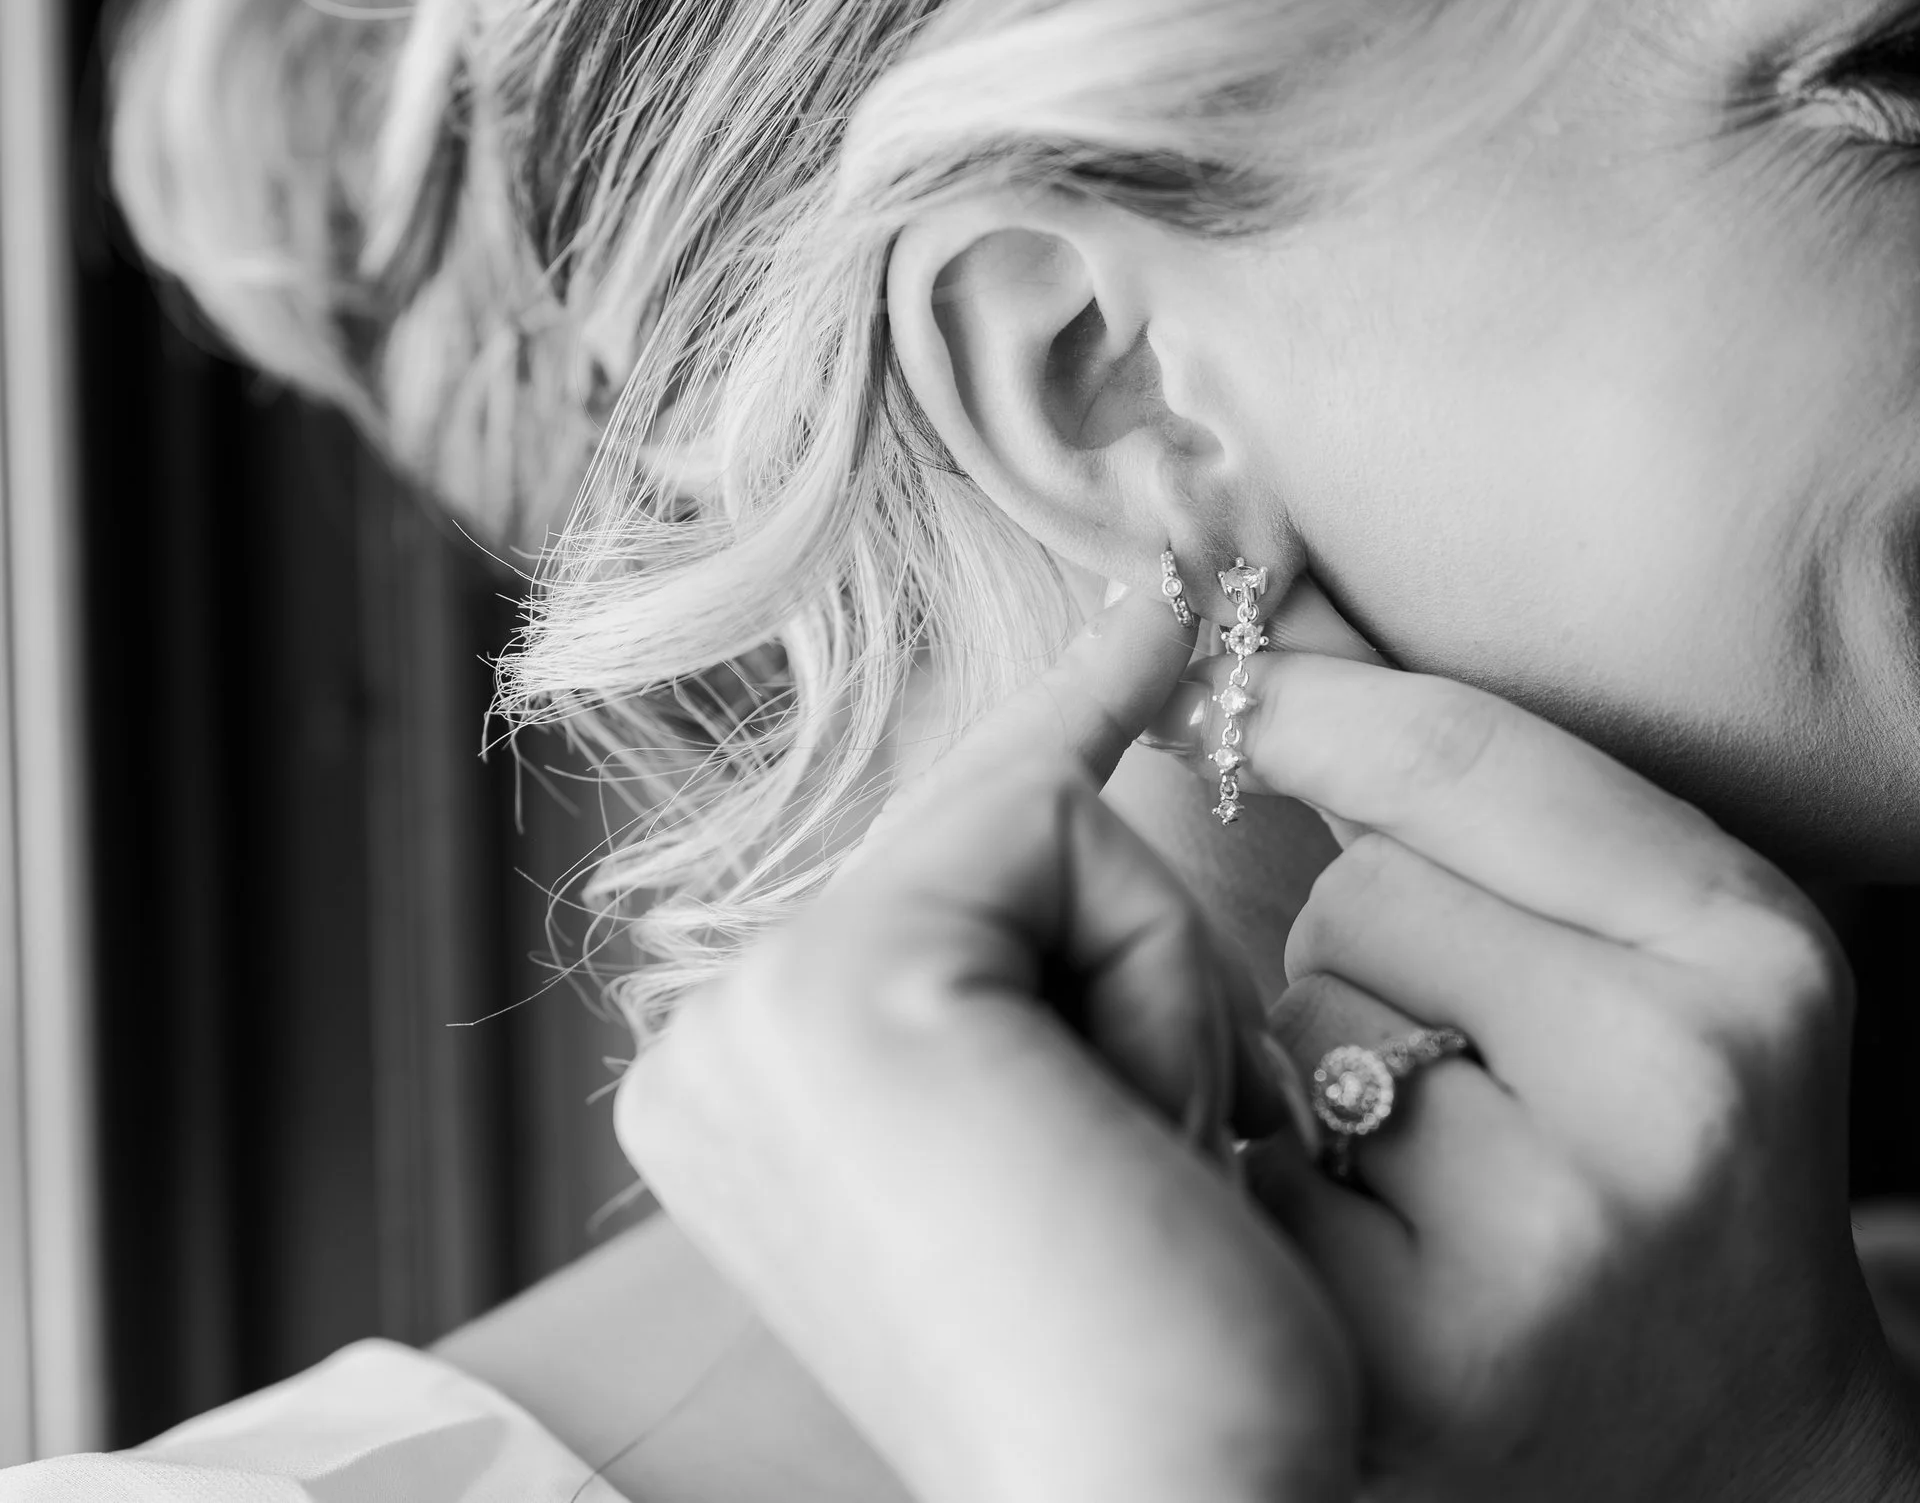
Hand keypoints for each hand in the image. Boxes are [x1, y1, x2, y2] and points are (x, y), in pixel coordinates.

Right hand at [614, 588, 1357, 1502]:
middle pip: (1006, 838)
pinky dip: (1161, 986)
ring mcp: (756, 1010)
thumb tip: (1084, 791)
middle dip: (1140, 985)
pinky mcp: (850, 983)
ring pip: (1053, 834)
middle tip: (1146, 1194)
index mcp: (746, 1089)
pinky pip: (1073, 835)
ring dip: (1163, 1009)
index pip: (938, 867)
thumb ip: (1026, 986)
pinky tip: (1142, 1145)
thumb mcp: (1075, 1135)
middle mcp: (712, 1041)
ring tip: (1140, 1200)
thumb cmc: (1166, 1378)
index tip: (1159, 583)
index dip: (1059, 732)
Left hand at [1197, 643, 1919, 1502]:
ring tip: (1449, 1175)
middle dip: (1377, 952)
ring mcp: (1543, 1244)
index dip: (1310, 693)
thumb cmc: (1683, 1169)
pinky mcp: (1419, 1363)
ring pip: (1298, 1022)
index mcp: (1751, 953)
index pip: (1461, 757)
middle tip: (1484, 1069)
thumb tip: (1259, 613)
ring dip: (1330, 1073)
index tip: (1206, 656)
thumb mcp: (1675, 954)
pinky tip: (1385, 1260)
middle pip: (1358, 892)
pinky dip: (1289, 1189)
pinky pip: (1256, 1164)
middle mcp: (1671, 1093)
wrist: (1739, 1471)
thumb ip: (1499, 796)